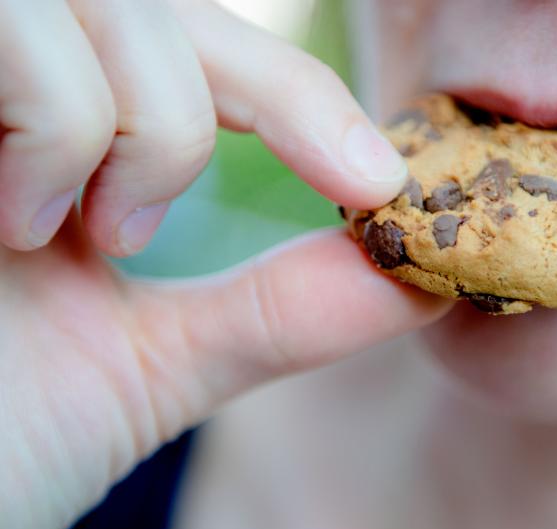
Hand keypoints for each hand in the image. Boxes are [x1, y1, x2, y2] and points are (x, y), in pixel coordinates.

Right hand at [0, 0, 450, 528]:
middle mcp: (2, 86)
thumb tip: (416, 276)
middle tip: (146, 229)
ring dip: (129, 123)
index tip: (378, 184)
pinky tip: (6, 225)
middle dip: (208, 105)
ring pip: (100, 1)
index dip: (303, 98)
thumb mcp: (155, 365)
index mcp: (61, 137)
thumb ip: (280, 312)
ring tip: (64, 233)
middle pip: (155, 2)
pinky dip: (53, 119)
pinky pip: (18, 30)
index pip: (204, 49)